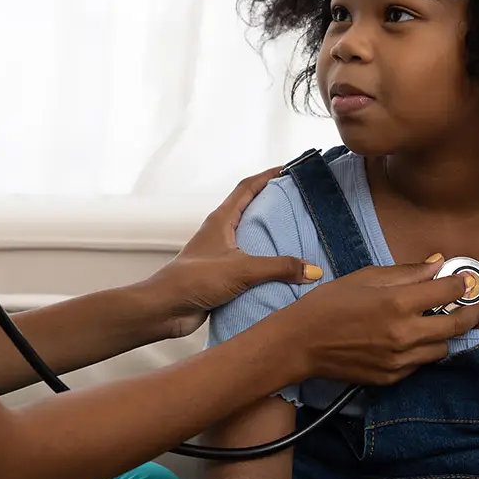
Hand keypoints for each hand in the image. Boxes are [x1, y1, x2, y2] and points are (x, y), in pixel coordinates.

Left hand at [144, 167, 321, 339]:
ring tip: (300, 237)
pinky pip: (250, 263)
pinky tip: (285, 271)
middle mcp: (221, 233)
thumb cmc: (194, 280)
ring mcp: (221, 254)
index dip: (268, 176)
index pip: (247, 187)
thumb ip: (278, 268)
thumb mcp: (241, 270)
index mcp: (222, 220)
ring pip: (251, 238)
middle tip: (302, 204)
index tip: (290, 170)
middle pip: (251, 210)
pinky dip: (267, 263)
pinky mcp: (223, 275)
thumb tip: (313, 270)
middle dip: (275, 205)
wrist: (165, 309)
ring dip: (272, 236)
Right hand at [277, 256, 478, 385]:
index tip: (468, 279)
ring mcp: (400, 360)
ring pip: (442, 348)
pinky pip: (421, 363)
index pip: (448, 292)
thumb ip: (406, 273)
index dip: (462, 283)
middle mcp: (405, 334)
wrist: (301, 343)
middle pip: (456, 325)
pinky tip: (413, 338)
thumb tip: (437, 263)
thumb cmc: (329, 304)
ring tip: (440, 321)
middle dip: (474, 313)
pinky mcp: (392, 377)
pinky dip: (423, 349)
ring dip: (446, 333)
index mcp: (398, 303)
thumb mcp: (365, 278)